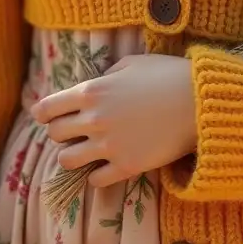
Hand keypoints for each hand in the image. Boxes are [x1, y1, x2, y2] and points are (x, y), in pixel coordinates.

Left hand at [31, 54, 197, 187]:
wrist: (200, 103)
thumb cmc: (167, 75)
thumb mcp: (132, 63)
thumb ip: (106, 76)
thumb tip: (94, 87)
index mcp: (92, 91)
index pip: (47, 108)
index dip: (43, 113)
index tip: (44, 116)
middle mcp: (94, 120)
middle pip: (55, 135)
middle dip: (61, 133)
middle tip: (73, 131)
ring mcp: (109, 146)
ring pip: (67, 161)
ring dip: (73, 155)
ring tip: (86, 151)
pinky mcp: (126, 167)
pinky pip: (95, 180)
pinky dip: (96, 174)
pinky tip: (106, 165)